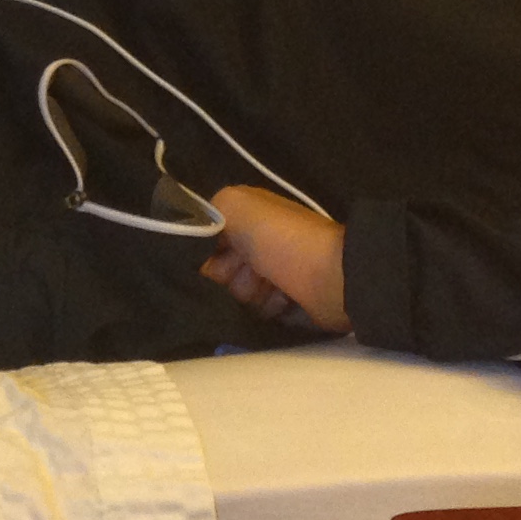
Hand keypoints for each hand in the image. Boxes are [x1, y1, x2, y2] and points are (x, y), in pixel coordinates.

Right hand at [200, 185, 349, 331]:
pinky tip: (284, 302)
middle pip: (220, 270)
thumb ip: (204, 212)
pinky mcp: (286, 300)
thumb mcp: (235, 207)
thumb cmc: (283, 241)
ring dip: (252, 295)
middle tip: (252, 272)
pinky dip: (270, 309)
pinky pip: (260, 312)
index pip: (205, 239)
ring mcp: (273, 272)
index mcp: (247, 215)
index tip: (217, 258)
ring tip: (273, 288)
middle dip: (231, 276)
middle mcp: (258, 241)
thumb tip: (187, 237)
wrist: (333, 278)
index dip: (206, 252)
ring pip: (238, 294)